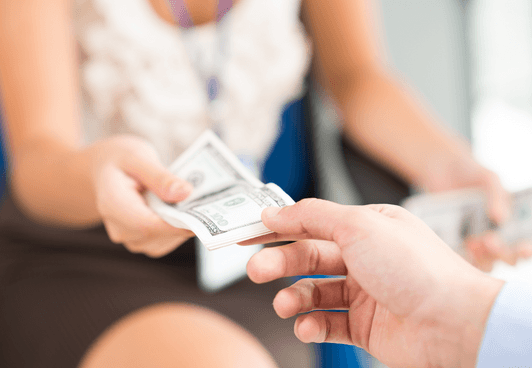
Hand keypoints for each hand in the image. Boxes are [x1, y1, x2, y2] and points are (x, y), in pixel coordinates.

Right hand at [90, 135, 193, 256]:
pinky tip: (186, 210)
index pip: (146, 225)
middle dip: (184, 222)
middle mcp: (118, 227)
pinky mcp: (140, 240)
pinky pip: (165, 240)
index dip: (176, 225)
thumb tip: (185, 193)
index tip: (202, 217)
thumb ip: (159, 176)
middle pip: (157, 236)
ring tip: (195, 203)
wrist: (103, 169)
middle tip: (207, 204)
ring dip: (183, 226)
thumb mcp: (137, 156)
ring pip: (164, 242)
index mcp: (112, 204)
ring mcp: (128, 237)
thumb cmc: (119, 159)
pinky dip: (179, 228)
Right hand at [245, 199, 503, 367]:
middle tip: (256, 270)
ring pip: (315, 293)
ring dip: (294, 298)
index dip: (280, 226)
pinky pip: (328, 324)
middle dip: (280, 264)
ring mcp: (366, 293)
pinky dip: (312, 326)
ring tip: (285, 306)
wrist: (453, 323)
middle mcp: (366, 258)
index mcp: (367, 227)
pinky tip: (306, 326)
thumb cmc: (417, 269)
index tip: (250, 231)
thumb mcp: (358, 226)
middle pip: (309, 258)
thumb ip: (311, 217)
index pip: (313, 222)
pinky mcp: (366, 327)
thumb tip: (275, 212)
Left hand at [428, 161, 531, 269]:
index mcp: (513, 222)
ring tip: (473, 242)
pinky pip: (462, 259)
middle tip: (490, 239)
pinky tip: (460, 247)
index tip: (524, 248)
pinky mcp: (457, 242)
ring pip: (487, 262)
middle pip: (509, 257)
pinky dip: (464, 257)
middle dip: (503, 252)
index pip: (526, 244)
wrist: (442, 169)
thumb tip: (501, 219)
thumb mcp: (488, 180)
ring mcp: (477, 241)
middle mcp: (499, 236)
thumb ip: (497, 196)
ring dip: (484, 257)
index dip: (527, 250)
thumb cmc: (472, 173)